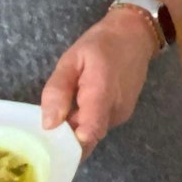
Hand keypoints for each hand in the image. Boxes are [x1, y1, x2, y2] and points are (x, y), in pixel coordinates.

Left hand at [41, 8, 158, 155]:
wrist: (134, 36)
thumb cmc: (101, 44)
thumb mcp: (71, 59)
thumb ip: (58, 90)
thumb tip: (48, 124)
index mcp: (101, 95)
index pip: (88, 134)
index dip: (67, 146)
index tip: (48, 144)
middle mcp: (115, 111)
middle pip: (86, 139)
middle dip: (66, 139)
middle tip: (46, 127)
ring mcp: (121, 115)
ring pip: (92, 134)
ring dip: (76, 128)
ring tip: (62, 110)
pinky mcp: (122, 115)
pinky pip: (99, 125)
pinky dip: (86, 121)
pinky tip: (78, 105)